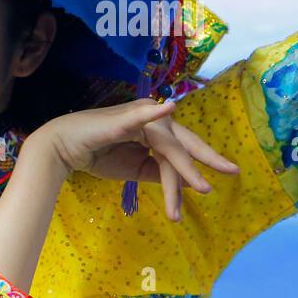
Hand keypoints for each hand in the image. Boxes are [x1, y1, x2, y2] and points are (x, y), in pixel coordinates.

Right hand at [33, 98, 239, 220]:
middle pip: (185, 142)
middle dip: (208, 158)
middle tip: (233, 172)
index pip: (183, 149)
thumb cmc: (98, 155)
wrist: (64, 150)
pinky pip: (144, 116)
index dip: (201, 164)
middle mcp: (152, 117)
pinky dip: (156, 112)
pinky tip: (168, 108)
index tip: (224, 178)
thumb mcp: (136, 169)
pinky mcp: (126, 118)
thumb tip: (186, 183)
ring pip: (170, 146)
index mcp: (155, 129)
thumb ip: (160, 172)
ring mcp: (140, 115)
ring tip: (201, 188)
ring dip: (184, 170)